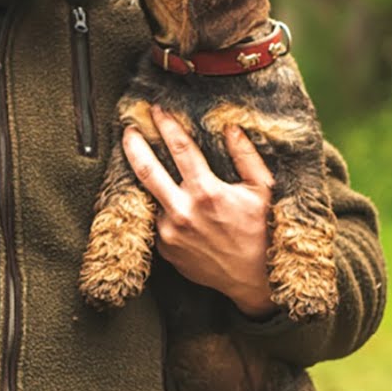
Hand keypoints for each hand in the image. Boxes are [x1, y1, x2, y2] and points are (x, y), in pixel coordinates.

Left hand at [122, 106, 277, 317]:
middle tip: (128, 129)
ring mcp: (170, 233)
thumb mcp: (263, 191)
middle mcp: (183, 212)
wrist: (254, 280)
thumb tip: (230, 128)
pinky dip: (161, 208)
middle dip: (134, 145)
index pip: (179, 149)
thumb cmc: (263, 232)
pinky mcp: (165, 249)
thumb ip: (246, 157)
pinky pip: (157, 221)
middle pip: (146, 170)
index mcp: (207, 193)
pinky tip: (170, 202)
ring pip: (150, 197)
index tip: (157, 110)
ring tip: (144, 162)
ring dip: (147, 179)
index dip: (166, 125)